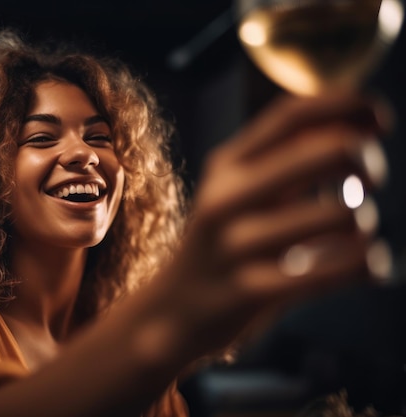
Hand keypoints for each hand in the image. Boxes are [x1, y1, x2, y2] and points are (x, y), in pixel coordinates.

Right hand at [170, 92, 391, 355]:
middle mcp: (227, 197)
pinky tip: (367, 265)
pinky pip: (340, 269)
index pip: (292, 115)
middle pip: (327, 150)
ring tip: (355, 236)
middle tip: (371, 179)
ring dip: (364, 223)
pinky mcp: (252, 291)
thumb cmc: (225, 245)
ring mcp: (236, 244)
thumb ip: (285, 159)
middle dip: (367, 160)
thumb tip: (354, 127)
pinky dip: (369, 263)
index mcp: (227, 165)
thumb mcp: (238, 193)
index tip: (381, 119)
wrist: (175, 310)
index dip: (346, 105)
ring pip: (343, 215)